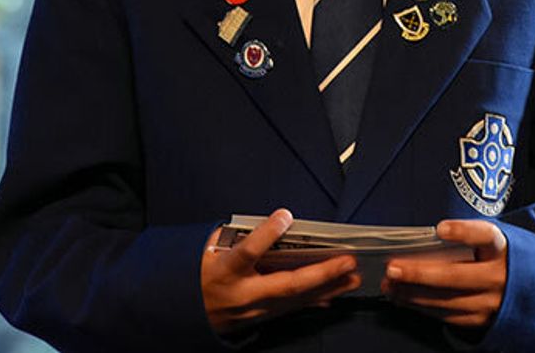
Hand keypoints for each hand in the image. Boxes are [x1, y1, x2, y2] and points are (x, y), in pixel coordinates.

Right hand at [201, 209, 360, 334]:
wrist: (184, 313)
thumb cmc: (197, 274)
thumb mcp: (207, 248)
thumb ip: (237, 235)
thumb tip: (270, 222)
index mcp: (224, 271)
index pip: (246, 252)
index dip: (266, 234)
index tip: (284, 216)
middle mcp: (241, 294)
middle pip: (284, 284)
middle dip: (320, 273)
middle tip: (346, 261)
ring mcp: (252, 311)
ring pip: (295, 300)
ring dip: (326, 289)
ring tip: (351, 278)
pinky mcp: (259, 318)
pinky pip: (291, 310)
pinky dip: (313, 301)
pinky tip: (333, 296)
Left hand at [381, 219, 507, 328]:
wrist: (533, 287)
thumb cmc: (497, 256)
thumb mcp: (491, 241)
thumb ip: (467, 239)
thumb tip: (422, 239)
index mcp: (502, 248)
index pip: (485, 236)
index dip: (463, 232)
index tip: (440, 229)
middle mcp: (500, 276)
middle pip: (456, 275)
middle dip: (420, 274)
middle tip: (393, 269)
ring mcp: (492, 302)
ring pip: (447, 300)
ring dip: (413, 294)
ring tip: (390, 286)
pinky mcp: (483, 320)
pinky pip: (448, 316)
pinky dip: (423, 308)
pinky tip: (404, 299)